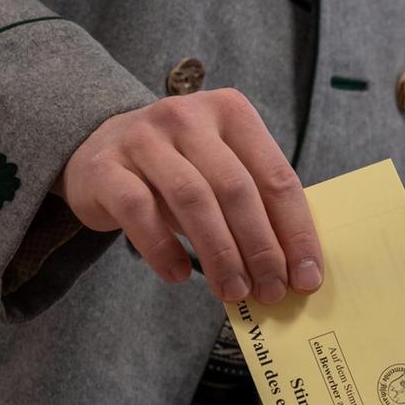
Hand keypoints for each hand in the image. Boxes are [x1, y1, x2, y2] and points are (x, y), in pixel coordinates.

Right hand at [56, 89, 322, 304]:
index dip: (295, 232)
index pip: (277, 176)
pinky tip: (178, 275)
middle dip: (260, 248)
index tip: (307, 277)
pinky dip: (163, 249)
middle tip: (271, 291)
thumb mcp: (221, 170)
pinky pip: (139, 211)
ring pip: (192, 199)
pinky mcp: (106, 167)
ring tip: (233, 292)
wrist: (98, 151)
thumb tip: (294, 267)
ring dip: (220, 254)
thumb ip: (256, 204)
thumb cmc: (177, 168)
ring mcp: (143, 137)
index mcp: (232, 112)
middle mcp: (188, 116)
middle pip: (236, 189)